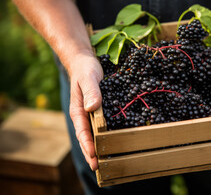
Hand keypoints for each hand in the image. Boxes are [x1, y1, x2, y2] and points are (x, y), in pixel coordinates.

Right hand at [69, 52, 102, 170]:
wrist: (85, 63)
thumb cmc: (85, 70)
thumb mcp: (88, 78)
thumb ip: (91, 92)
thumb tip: (92, 107)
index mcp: (77, 111)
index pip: (82, 131)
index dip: (87, 144)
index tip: (93, 154)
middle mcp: (83, 116)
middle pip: (86, 138)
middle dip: (91, 153)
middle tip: (98, 167)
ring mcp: (91, 115)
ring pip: (94, 135)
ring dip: (98, 148)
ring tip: (105, 162)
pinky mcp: (99, 112)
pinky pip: (101, 127)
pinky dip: (105, 137)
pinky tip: (113, 144)